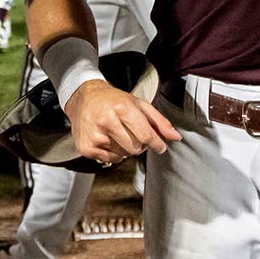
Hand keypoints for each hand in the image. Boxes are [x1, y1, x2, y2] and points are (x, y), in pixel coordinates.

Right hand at [64, 78, 180, 162]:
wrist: (84, 98)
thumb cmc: (114, 101)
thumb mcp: (139, 104)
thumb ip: (159, 121)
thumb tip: (176, 137)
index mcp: (122, 107)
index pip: (145, 135)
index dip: (156, 143)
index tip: (160, 147)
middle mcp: (106, 121)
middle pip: (135, 148)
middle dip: (140, 144)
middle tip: (134, 133)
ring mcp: (95, 135)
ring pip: (124, 155)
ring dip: (126, 148)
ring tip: (119, 134)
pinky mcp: (86, 147)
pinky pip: (111, 160)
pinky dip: (114, 153)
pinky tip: (109, 139)